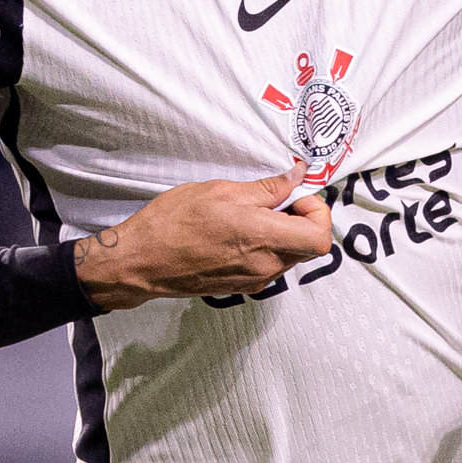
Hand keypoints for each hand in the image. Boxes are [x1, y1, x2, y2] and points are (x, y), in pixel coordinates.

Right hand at [75, 162, 333, 307]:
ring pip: (290, 257)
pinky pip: (270, 266)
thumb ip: (267, 187)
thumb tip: (296, 175)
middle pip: (308, 247)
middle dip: (301, 221)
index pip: (320, 237)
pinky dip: (266, 248)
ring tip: (252, 217)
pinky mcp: (241, 287)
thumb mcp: (221, 190)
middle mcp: (264, 265)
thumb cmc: (174, 222)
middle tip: (276, 203)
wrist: (142, 261)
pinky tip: (239, 235)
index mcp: (263, 237)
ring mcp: (253, 280)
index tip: (296, 197)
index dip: (317, 213)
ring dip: (284, 235)